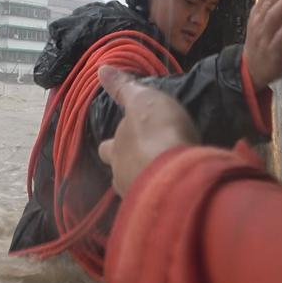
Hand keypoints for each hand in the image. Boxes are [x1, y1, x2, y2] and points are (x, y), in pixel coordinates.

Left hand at [97, 65, 199, 195]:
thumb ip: (124, 88)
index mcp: (115, 150)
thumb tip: (100, 69)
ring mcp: (140, 199)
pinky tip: (181, 193)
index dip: (115, 144)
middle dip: (130, 169)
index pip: (107, 148)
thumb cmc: (156, 132)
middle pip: (120, 175)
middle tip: (149, 161)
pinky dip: (167, 198)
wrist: (178, 175)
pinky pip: (160, 206)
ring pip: (139, 191)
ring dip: (149, 184)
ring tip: (168, 178)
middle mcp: (122, 178)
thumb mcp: (142, 100)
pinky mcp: (161, 213)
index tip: (129, 138)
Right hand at [244, 0, 281, 90]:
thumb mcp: (264, 21)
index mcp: (258, 14)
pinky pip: (279, 39)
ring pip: (274, 16)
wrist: (251, 70)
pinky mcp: (272, 52)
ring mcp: (265, 37)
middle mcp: (260, 23)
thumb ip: (275, 5)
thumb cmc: (262, 43)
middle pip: (271, 1)